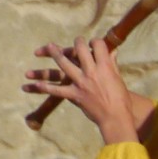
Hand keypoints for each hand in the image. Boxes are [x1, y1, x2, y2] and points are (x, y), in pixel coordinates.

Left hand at [25, 37, 150, 144]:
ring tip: (49, 46)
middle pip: (80, 50)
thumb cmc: (120, 99)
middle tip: (77, 41)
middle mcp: (91, 72)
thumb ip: (112, 64)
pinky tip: (37, 84)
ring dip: (55, 54)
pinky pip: (57, 91)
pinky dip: (46, 88)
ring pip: (64, 64)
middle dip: (77, 42)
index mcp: (104, 67)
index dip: (95, 42)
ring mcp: (81, 83)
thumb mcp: (118, 79)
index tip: (94, 43)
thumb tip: (113, 51)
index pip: (98, 45)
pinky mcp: (74, 95)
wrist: (115, 117)